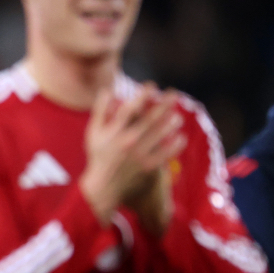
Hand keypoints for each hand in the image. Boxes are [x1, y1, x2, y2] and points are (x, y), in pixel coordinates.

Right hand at [79, 84, 185, 223]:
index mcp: (114, 132)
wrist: (102, 186)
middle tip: (174, 94)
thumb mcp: (93, 133)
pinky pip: (166, 153)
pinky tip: (180, 137)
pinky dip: (175, 145)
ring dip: (172, 122)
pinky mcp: (148, 167)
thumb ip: (100, 111)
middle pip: (151, 118)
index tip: (151, 86)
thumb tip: (108, 90)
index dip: (142, 95)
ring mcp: (139, 154)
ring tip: (178, 116)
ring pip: (161, 134)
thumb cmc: (98, 156)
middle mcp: (128, 141)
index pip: (130, 108)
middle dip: (164, 104)